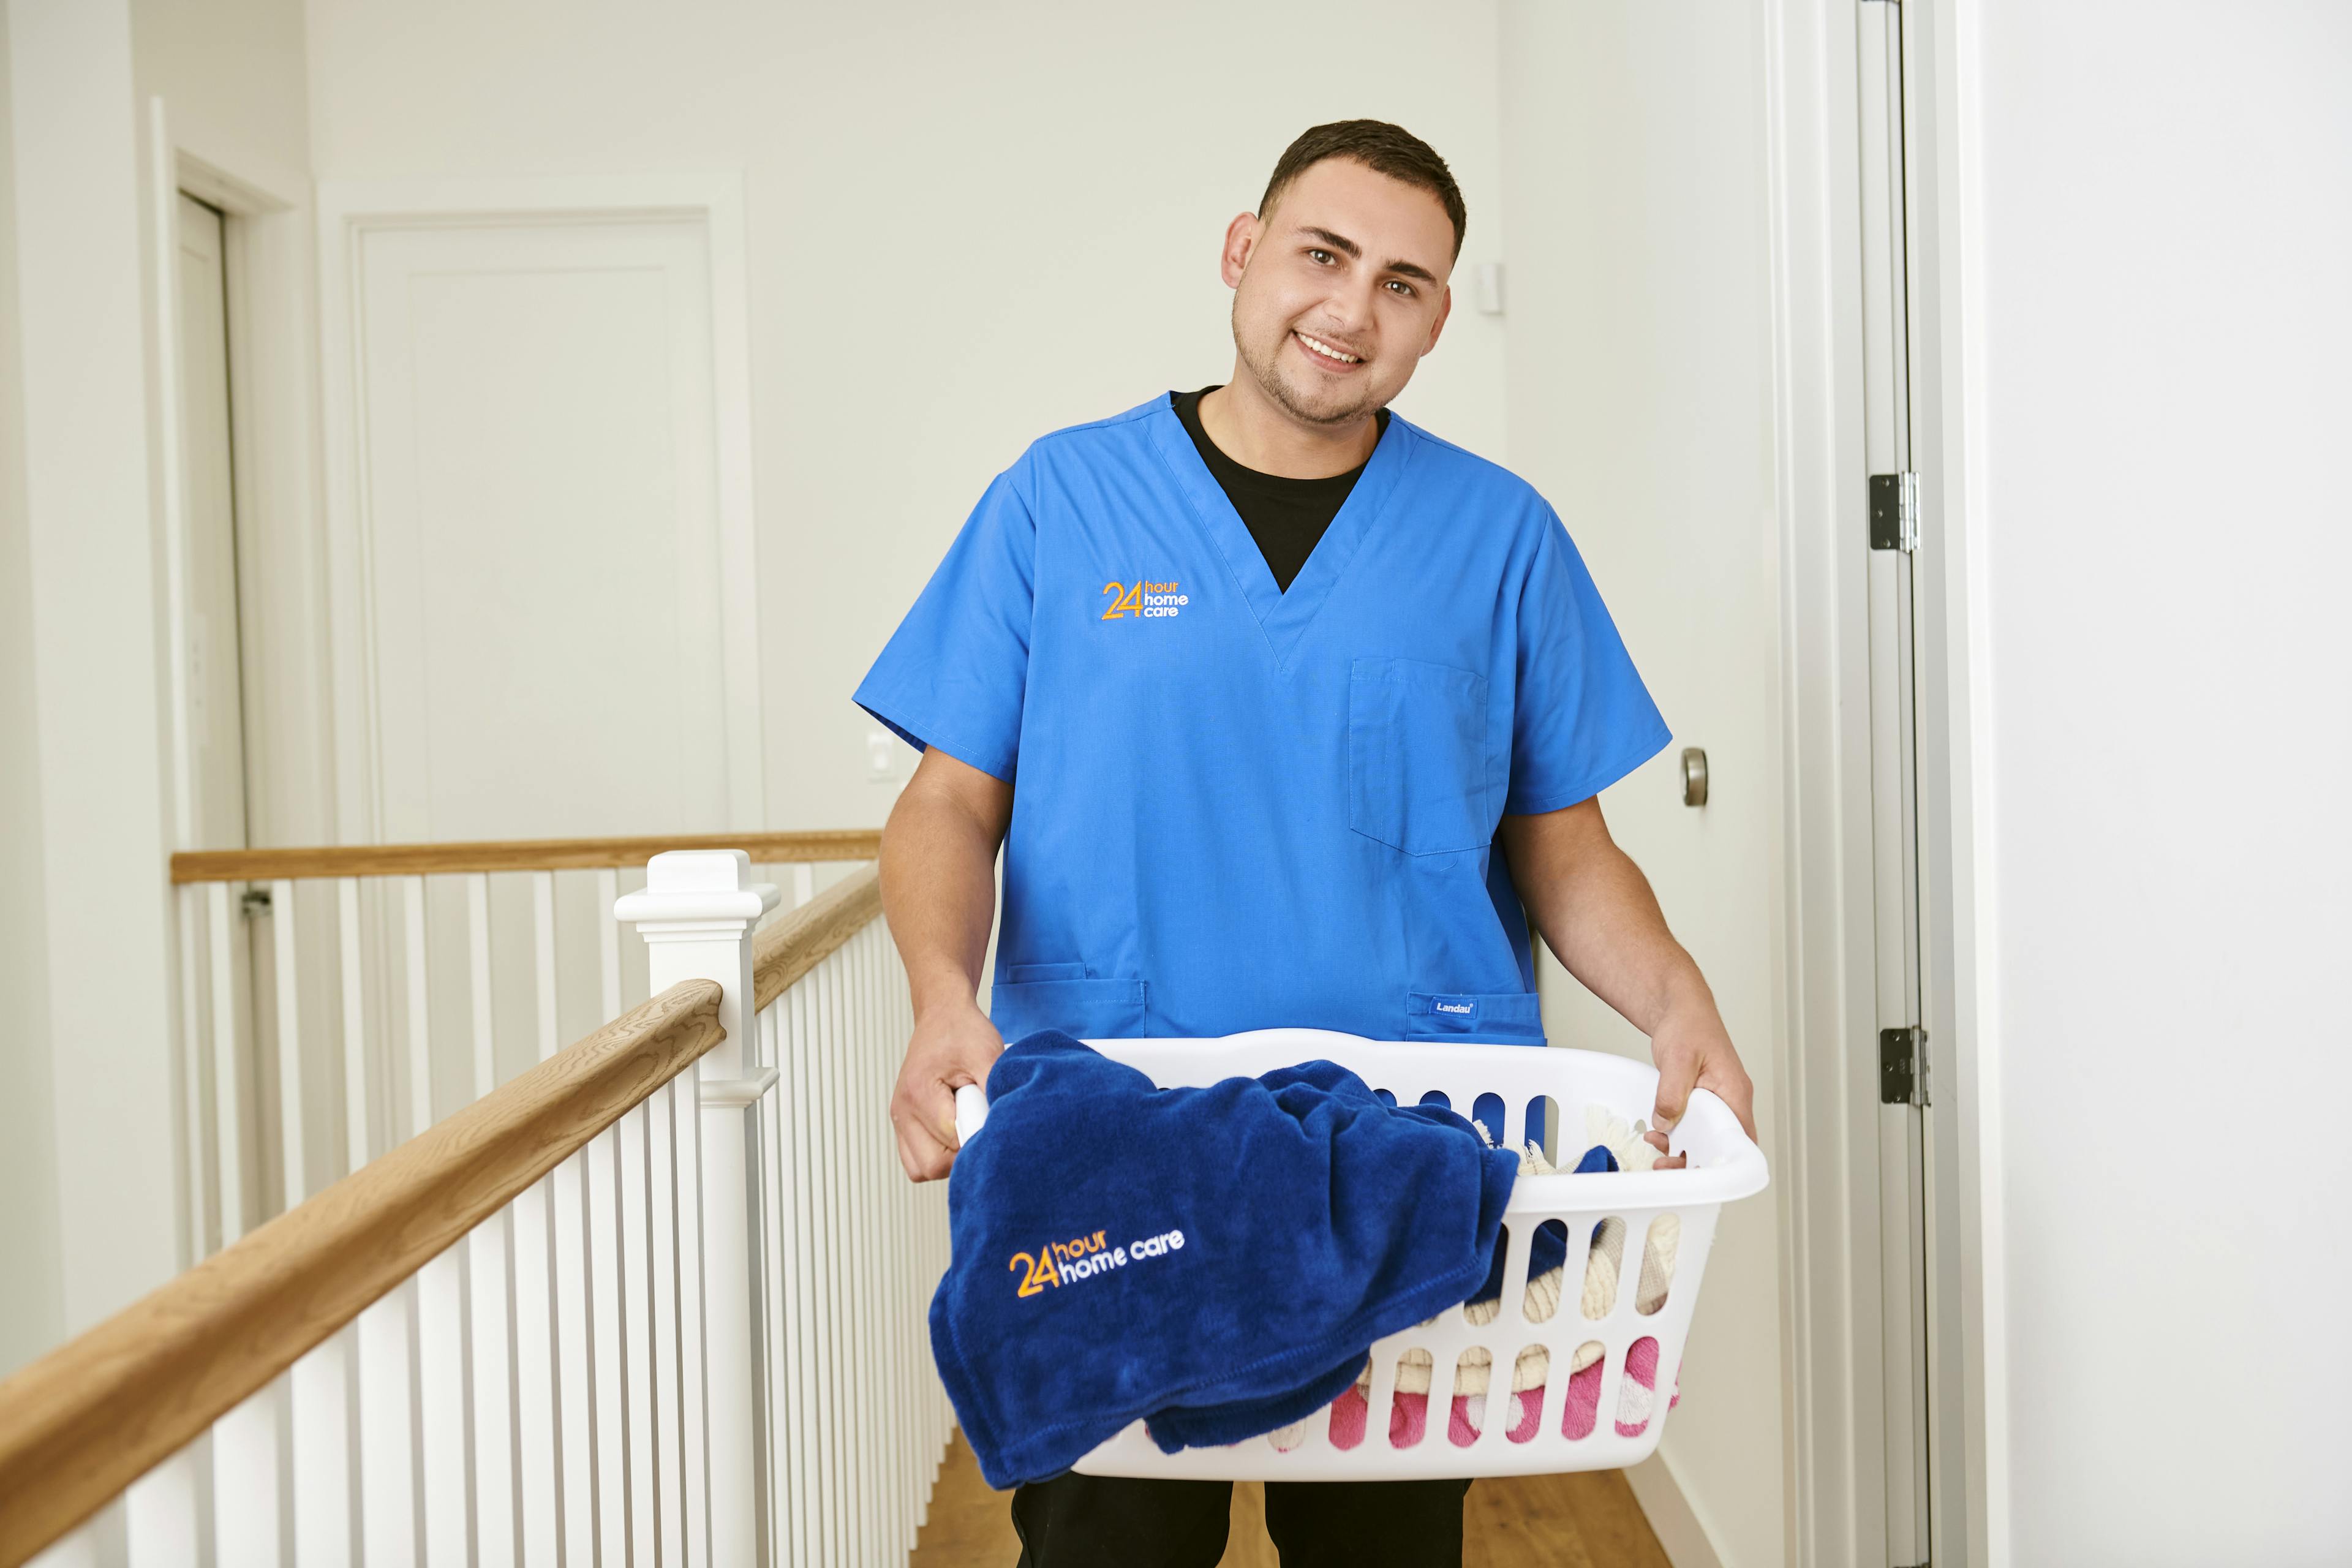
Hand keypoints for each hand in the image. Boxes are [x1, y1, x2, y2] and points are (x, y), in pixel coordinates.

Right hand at [889, 1001, 1002, 1181]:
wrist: (942, 1016)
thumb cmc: (963, 1033)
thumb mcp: (988, 1054)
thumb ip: (996, 1091)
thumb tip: (1007, 1127)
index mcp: (919, 1091)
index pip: (952, 1140)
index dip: (979, 1136)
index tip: (994, 1122)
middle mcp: (902, 1110)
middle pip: (933, 1165)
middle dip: (963, 1155)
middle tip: (980, 1127)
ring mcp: (899, 1120)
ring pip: (922, 1169)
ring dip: (948, 1160)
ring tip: (967, 1129)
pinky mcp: (903, 1125)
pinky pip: (916, 1162)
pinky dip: (936, 1157)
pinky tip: (955, 1135)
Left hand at [1647, 997, 1757, 1162]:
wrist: (1679, 1009)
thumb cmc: (1689, 1024)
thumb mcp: (1678, 1058)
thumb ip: (1672, 1092)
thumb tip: (1666, 1122)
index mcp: (1735, 1092)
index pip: (1740, 1139)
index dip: (1722, 1160)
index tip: (1699, 1173)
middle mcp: (1730, 1101)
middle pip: (1721, 1146)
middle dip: (1695, 1161)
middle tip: (1667, 1166)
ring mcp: (1716, 1103)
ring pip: (1705, 1140)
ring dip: (1682, 1150)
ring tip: (1657, 1151)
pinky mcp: (1700, 1103)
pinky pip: (1693, 1127)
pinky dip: (1676, 1136)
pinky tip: (1658, 1135)